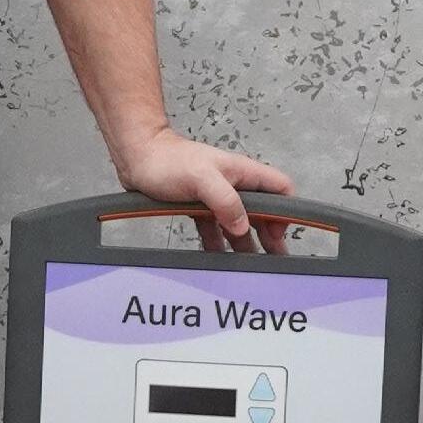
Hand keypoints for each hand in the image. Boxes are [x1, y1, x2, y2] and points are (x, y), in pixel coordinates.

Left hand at [111, 124, 292, 249]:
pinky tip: (219, 258)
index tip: (278, 233)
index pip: (280, 188)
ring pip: (238, 223)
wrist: (138, 157)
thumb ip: (226, 201)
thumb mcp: (202, 178)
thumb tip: (243, 225)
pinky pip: (215, 229)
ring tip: (250, 265)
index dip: (285, 211)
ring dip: (244, 243)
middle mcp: (233, 184)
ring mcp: (216, 196)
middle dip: (269, 234)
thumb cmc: (168, 160)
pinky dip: (219, 244)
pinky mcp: (199, 206)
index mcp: (242, 173)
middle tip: (275, 259)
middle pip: (262, 211)